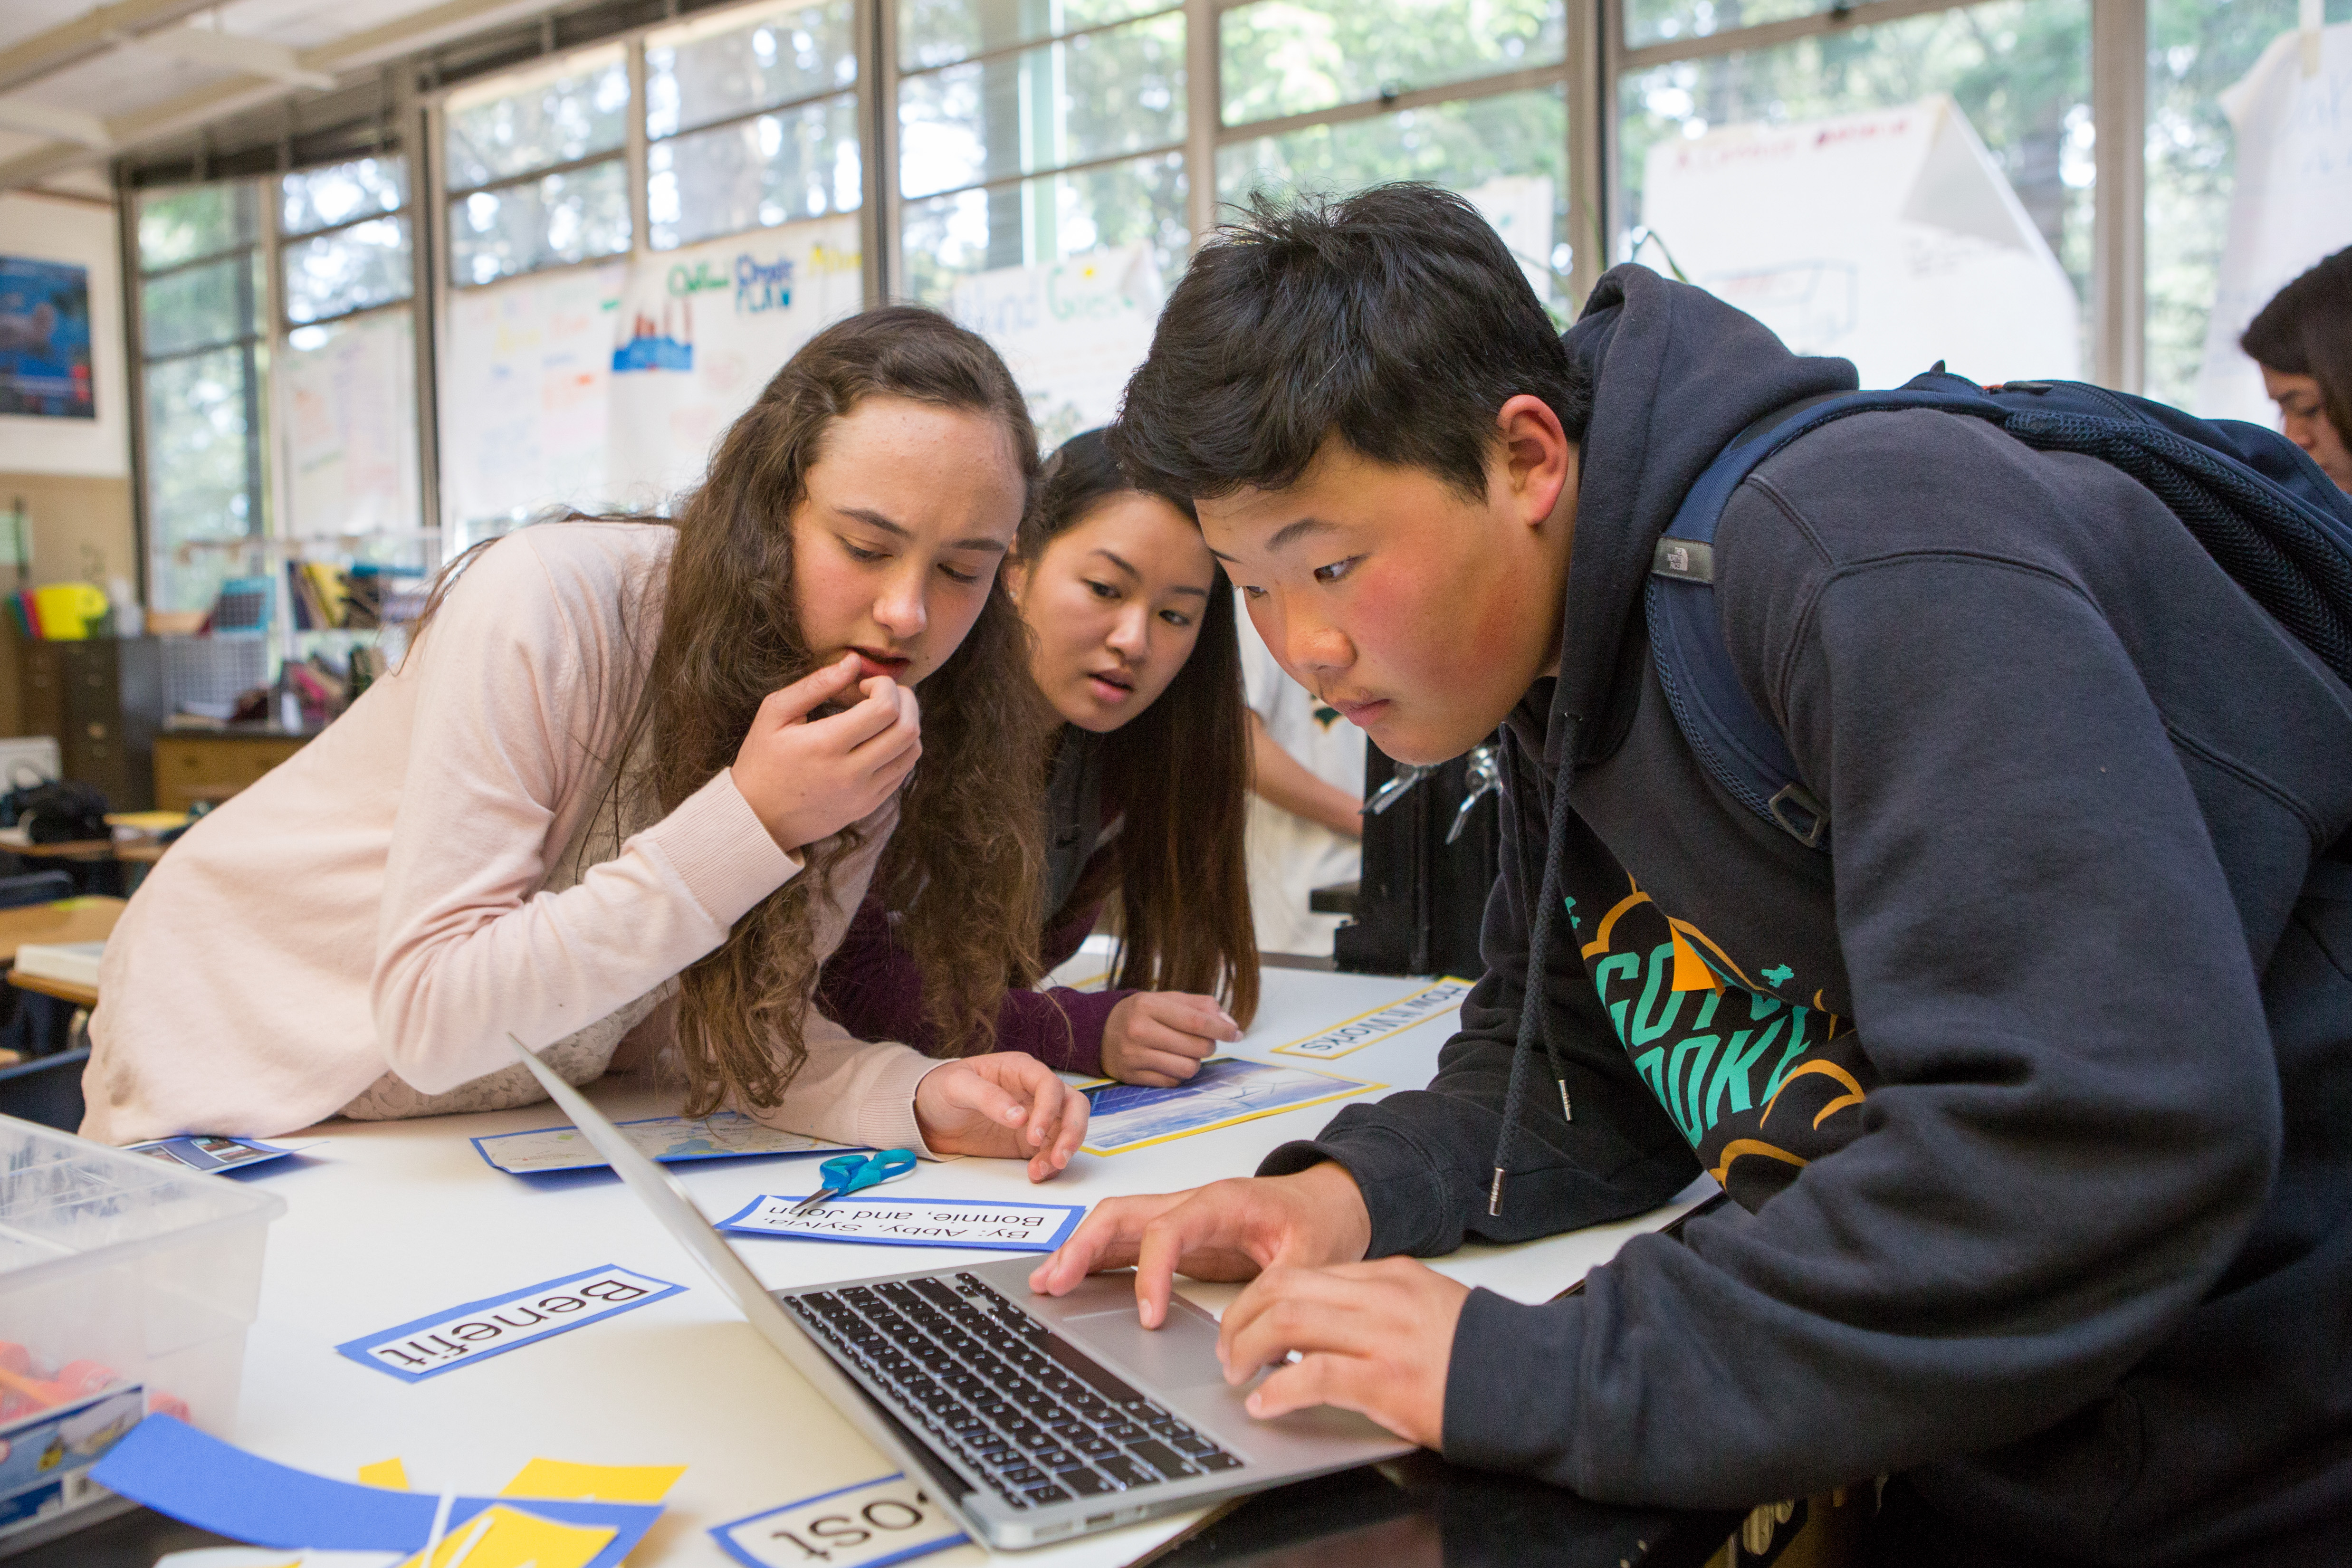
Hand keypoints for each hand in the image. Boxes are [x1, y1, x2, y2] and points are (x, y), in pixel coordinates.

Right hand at [731, 655, 920, 850]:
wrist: (757, 818)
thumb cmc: (761, 759)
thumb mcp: (775, 713)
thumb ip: (816, 684)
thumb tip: (854, 661)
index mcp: (826, 745)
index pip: (885, 709)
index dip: (884, 686)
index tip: (864, 685)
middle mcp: (851, 773)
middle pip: (907, 729)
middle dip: (906, 701)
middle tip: (883, 694)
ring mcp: (863, 793)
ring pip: (912, 752)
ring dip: (907, 724)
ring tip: (882, 716)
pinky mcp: (868, 805)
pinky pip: (903, 772)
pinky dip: (900, 749)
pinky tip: (877, 740)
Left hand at [914, 1053, 1088, 1181]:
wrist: (927, 1116)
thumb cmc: (941, 1089)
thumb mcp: (957, 1086)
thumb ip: (988, 1097)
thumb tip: (1019, 1117)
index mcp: (1020, 1069)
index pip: (1049, 1085)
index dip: (1048, 1108)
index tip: (1032, 1133)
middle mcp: (1035, 1091)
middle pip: (1073, 1106)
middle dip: (1072, 1132)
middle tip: (1058, 1156)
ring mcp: (1036, 1117)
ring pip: (1068, 1130)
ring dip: (1063, 1151)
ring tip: (1042, 1170)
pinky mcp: (1030, 1141)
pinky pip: (1052, 1151)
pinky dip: (1050, 1164)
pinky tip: (1035, 1174)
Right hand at [1027, 1162, 1370, 1328]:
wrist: (1330, 1202)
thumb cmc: (1320, 1220)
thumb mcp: (1316, 1254)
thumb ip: (1285, 1290)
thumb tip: (1258, 1339)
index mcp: (1222, 1201)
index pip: (1169, 1229)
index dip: (1152, 1272)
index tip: (1148, 1317)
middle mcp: (1191, 1203)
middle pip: (1123, 1214)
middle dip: (1083, 1246)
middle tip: (1054, 1283)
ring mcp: (1180, 1217)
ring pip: (1115, 1224)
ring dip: (1078, 1250)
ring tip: (1045, 1284)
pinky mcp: (1177, 1237)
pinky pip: (1126, 1242)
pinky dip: (1094, 1258)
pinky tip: (1070, 1281)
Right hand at [1100, 992, 1238, 1085]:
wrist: (1098, 1031)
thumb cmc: (1141, 1013)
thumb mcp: (1166, 999)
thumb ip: (1200, 1006)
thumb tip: (1231, 1024)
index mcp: (1148, 1005)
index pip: (1197, 1021)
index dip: (1222, 1029)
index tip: (1236, 1033)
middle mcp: (1139, 1031)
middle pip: (1196, 1047)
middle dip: (1209, 1045)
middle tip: (1205, 1041)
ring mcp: (1134, 1056)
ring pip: (1187, 1068)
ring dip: (1196, 1062)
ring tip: (1187, 1053)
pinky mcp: (1131, 1076)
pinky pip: (1172, 1082)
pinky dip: (1179, 1074)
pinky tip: (1172, 1062)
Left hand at [1216, 1257, 1466, 1445]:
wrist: (1527, 1382)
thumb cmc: (1478, 1354)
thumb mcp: (1424, 1305)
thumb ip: (1375, 1304)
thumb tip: (1322, 1320)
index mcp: (1390, 1275)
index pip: (1303, 1273)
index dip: (1260, 1299)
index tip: (1244, 1322)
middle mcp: (1381, 1297)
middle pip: (1283, 1289)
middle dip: (1241, 1319)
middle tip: (1229, 1350)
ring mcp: (1382, 1337)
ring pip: (1287, 1322)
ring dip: (1248, 1350)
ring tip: (1238, 1374)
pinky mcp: (1386, 1381)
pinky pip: (1312, 1377)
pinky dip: (1277, 1390)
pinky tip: (1265, 1404)